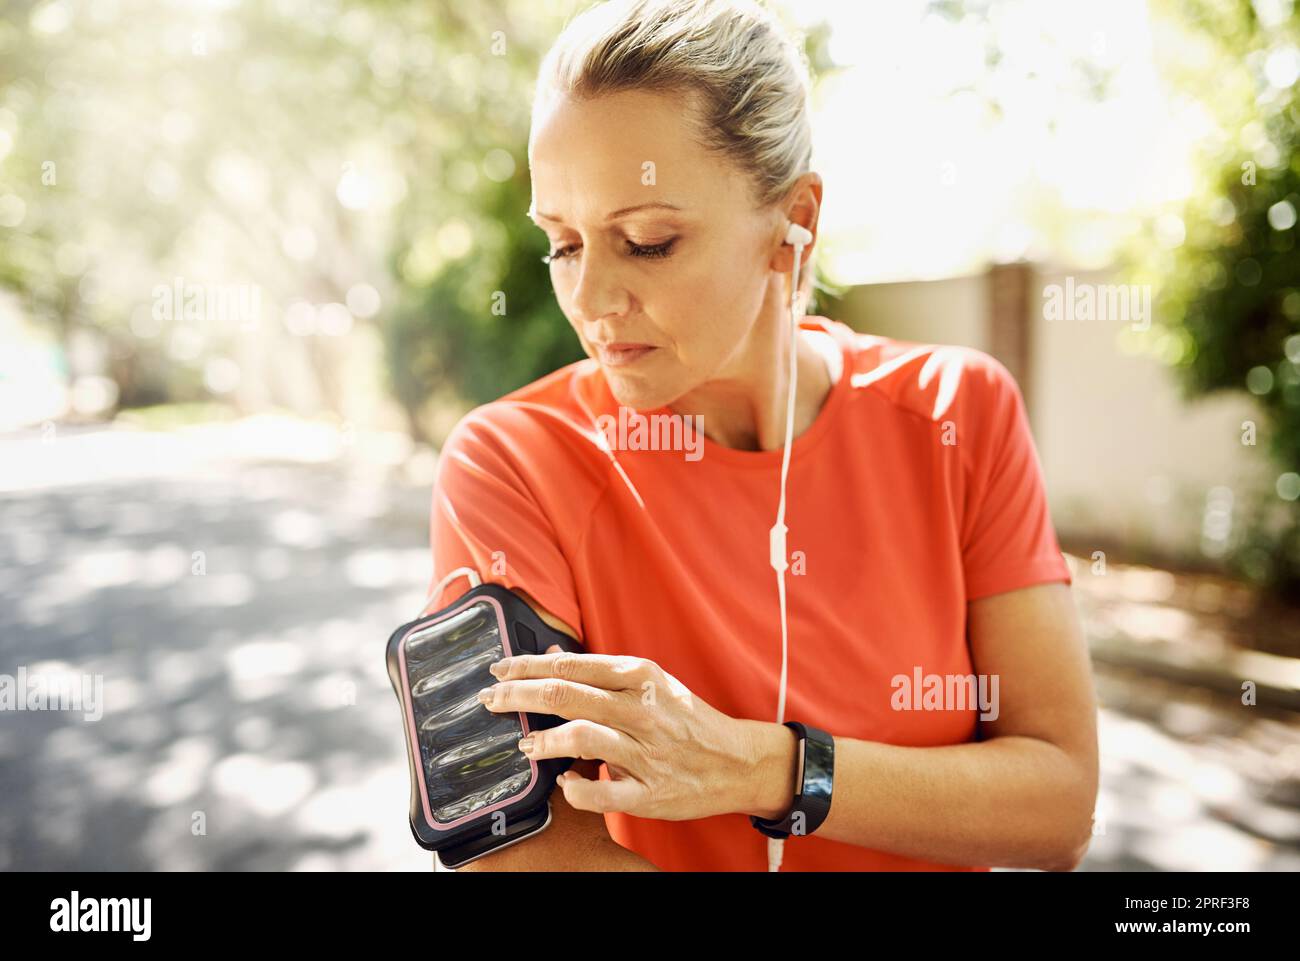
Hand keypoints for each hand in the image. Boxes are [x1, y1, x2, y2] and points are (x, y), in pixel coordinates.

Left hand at [478, 645, 757, 820]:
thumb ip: (602, 673)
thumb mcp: (650, 683)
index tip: (499, 669)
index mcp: (641, 677)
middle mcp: (642, 710)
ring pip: (580, 739)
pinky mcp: (650, 794)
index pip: (572, 666)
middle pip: (566, 696)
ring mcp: (646, 753)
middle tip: (490, 700)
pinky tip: (563, 783)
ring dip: (543, 741)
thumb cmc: (688, 719)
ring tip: (525, 745)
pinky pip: (601, 794)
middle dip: (518, 696)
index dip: (527, 667)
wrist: (738, 761)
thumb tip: (553, 657)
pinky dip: (575, 789)